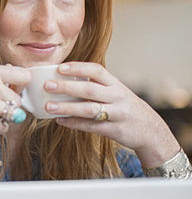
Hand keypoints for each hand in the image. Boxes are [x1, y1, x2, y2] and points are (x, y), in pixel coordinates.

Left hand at [43, 61, 179, 167]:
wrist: (151, 130)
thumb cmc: (126, 108)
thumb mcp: (116, 92)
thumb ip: (97, 86)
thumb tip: (64, 81)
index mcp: (116, 84)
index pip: (96, 70)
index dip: (77, 68)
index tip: (59, 68)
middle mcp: (117, 97)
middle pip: (89, 89)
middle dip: (67, 87)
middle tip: (47, 85)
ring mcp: (117, 114)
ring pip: (89, 109)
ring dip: (67, 108)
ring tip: (48, 106)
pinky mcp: (114, 130)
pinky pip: (91, 126)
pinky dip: (74, 123)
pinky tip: (59, 121)